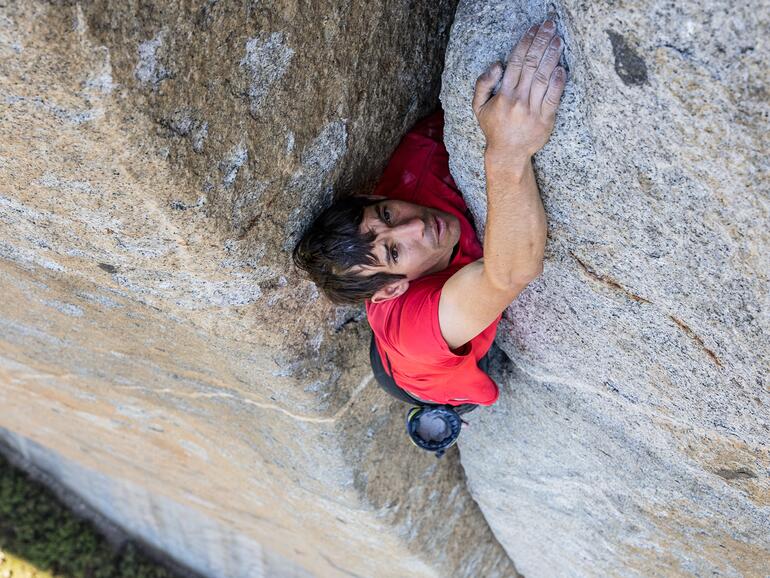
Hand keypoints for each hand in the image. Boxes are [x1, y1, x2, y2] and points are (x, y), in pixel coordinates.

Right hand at [472, 20, 565, 167]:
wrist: (508, 154)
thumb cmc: (494, 128)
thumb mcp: (478, 107)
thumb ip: (483, 84)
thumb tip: (497, 65)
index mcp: (503, 95)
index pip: (516, 62)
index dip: (526, 42)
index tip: (534, 29)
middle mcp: (518, 100)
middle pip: (531, 65)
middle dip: (541, 42)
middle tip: (550, 26)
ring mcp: (533, 110)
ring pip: (543, 77)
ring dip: (551, 56)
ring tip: (558, 40)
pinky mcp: (546, 119)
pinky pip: (553, 97)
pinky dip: (557, 82)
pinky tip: (561, 68)